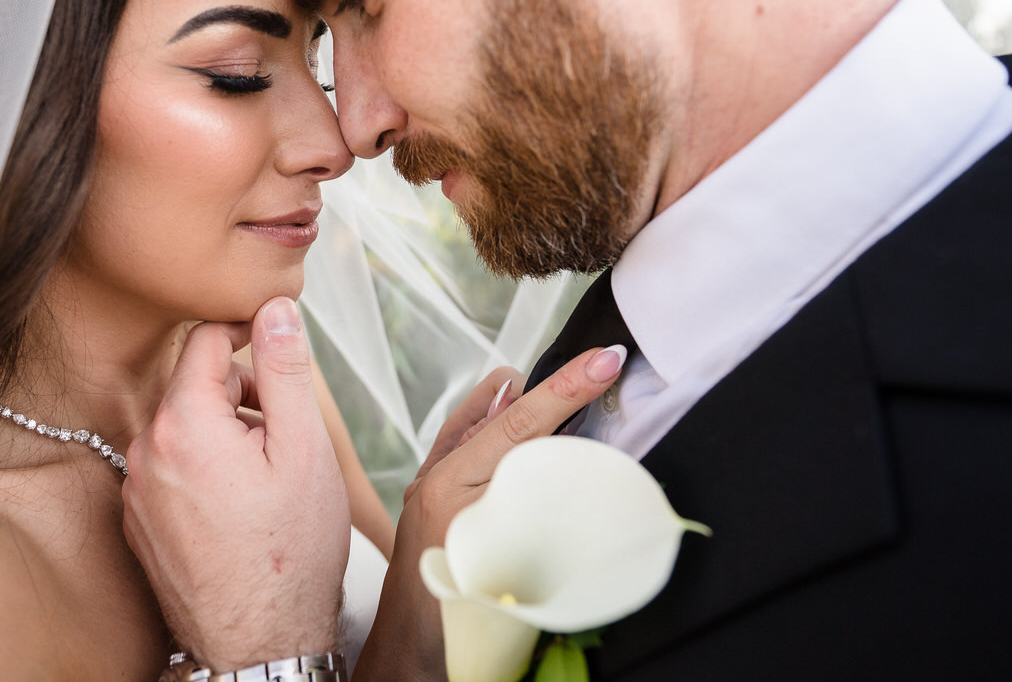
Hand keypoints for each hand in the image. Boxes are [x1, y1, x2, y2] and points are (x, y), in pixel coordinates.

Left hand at [122, 298, 348, 671]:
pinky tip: (238, 507)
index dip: (245, 331)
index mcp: (183, 426)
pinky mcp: (138, 523)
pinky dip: (203, 470)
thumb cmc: (289, 553)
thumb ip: (286, 370)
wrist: (260, 644)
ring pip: (183, 428)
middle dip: (240, 393)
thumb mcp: (305, 450)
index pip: (204, 341)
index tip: (276, 340)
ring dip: (223, 433)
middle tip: (283, 431)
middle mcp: (145, 453)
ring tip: (265, 477)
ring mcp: (135, 492)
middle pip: (193, 386)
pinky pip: (170, 469)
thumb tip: (275, 309)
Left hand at [353, 345, 625, 681]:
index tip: (606, 359)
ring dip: (524, 404)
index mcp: (455, 489)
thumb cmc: (452, 623)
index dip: (566, 388)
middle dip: (551, 390)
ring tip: (570, 384)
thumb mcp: (503, 564)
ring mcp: (430, 485)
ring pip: (483, 421)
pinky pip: (463, 440)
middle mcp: (438, 478)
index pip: (522, 424)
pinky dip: (492, 420)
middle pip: (504, 414)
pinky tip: (510, 408)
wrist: (406, 660)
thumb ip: (537, 507)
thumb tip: (569, 461)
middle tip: (600, 365)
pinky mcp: (430, 495)